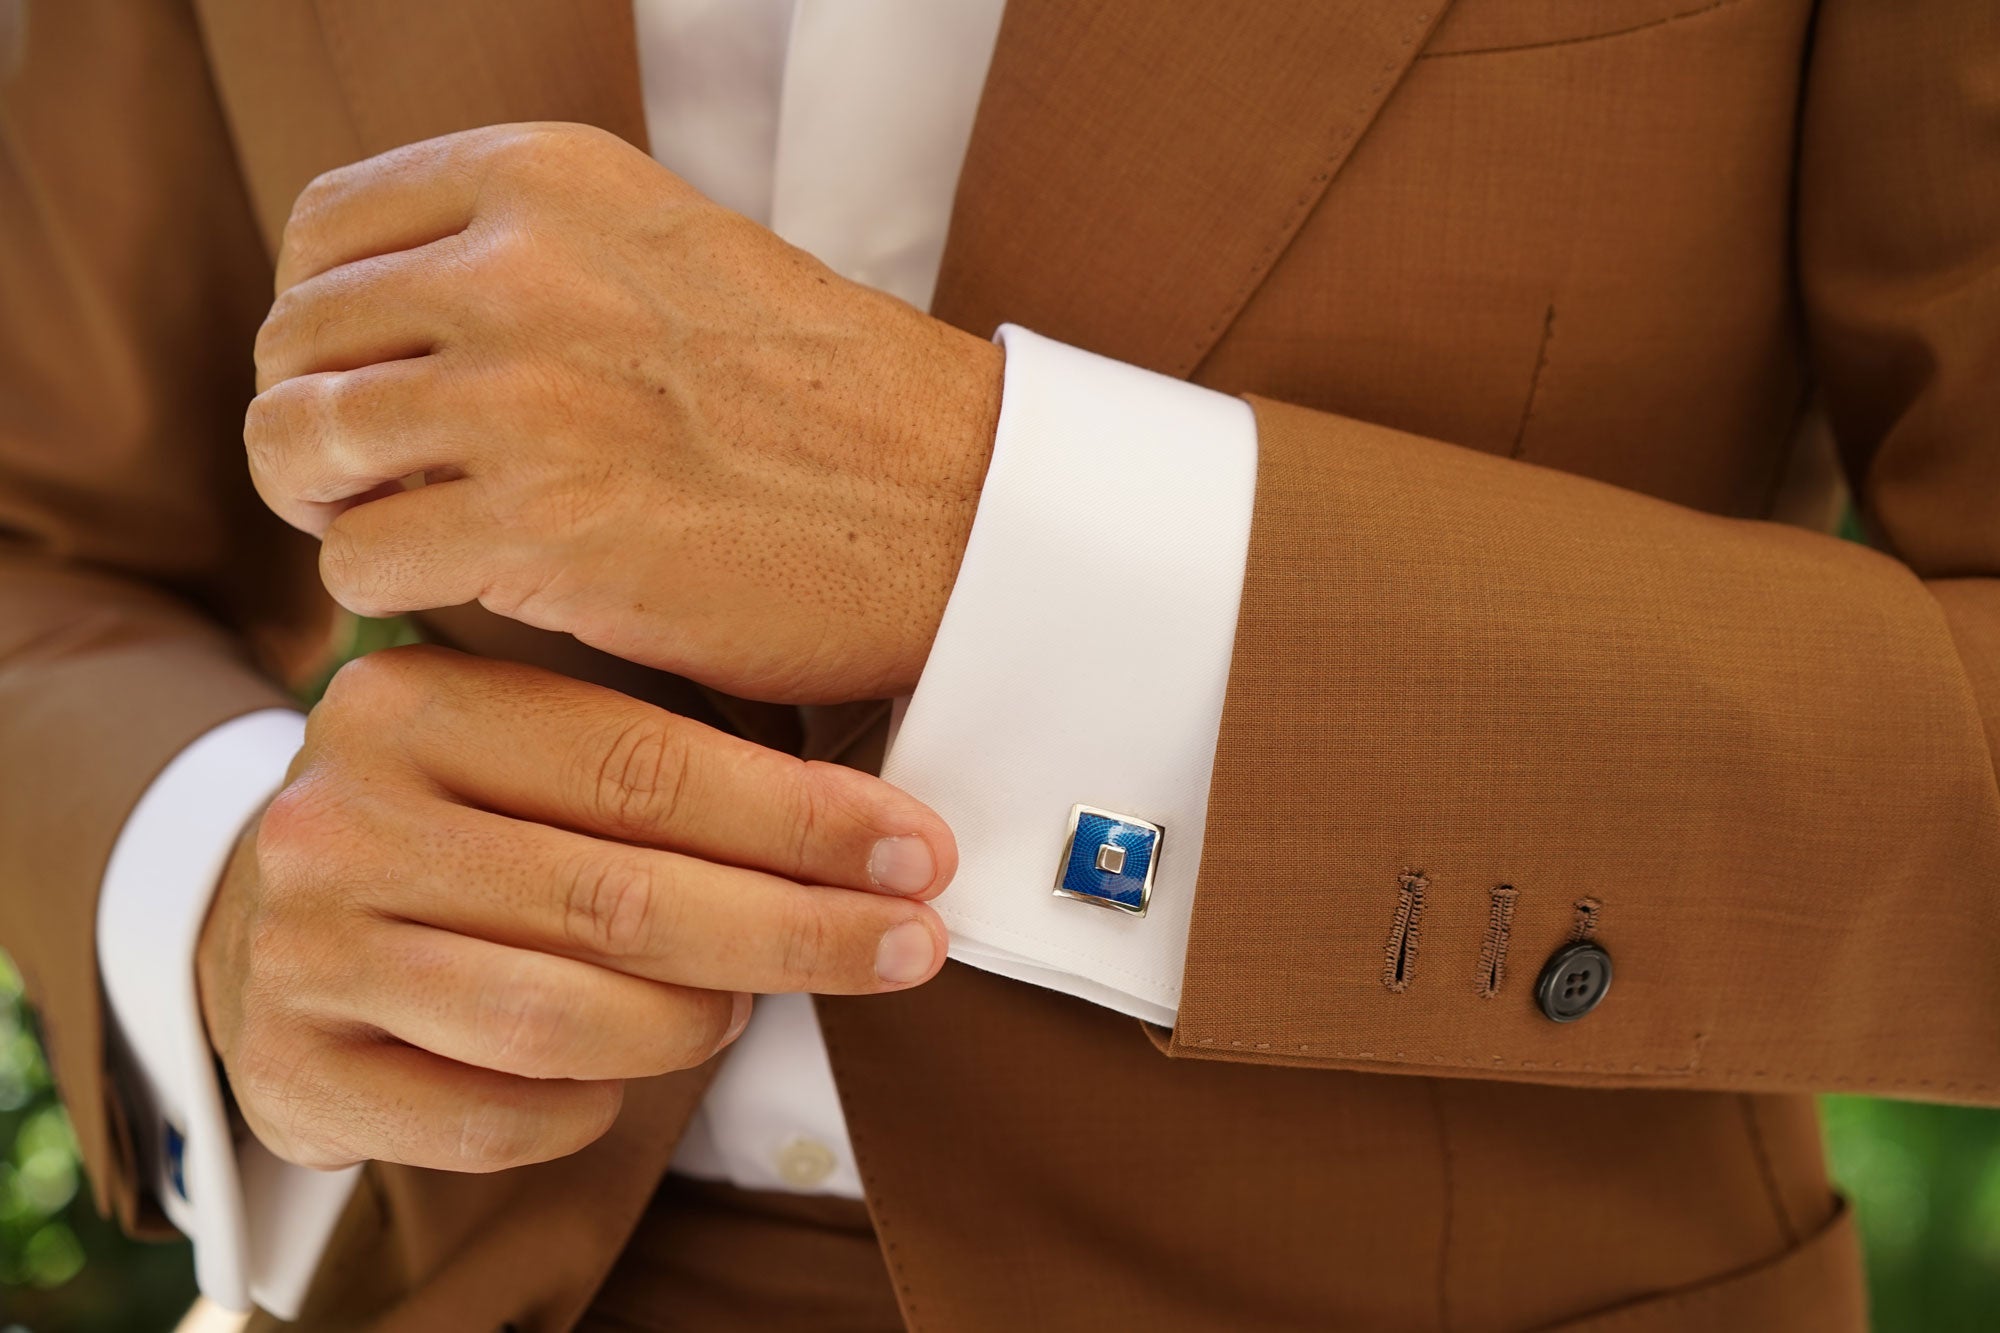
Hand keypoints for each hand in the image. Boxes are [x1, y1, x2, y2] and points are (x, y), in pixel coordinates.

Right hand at [196, 645, 954, 1172]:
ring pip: (564, 1020)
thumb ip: (666, 765)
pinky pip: (497, 1119)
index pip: (643, 767)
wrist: (262, 920)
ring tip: (739, 1006)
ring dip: (693, 1023)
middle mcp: (339, 820)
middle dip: (796, 930)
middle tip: (907, 946)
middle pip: (620, 899)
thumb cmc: (459, 826)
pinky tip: (619, 1075)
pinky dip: (589, 1108)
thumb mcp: (527, 746)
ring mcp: (305, 951)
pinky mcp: (294, 1072)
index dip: (802, 821)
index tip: (920, 853)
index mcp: (413, 704)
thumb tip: (879, 828)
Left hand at [245, 121, 1004, 703]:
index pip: (324, 233)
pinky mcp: (537, 529)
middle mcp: (517, 269)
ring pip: (299, 448)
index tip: (372, 384)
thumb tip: (388, 324)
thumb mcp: (667, 252)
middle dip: (319, 425)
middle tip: (383, 482)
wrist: (952, 504)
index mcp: (547, 179)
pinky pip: (360, 559)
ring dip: (335, 507)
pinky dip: (391, 587)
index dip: (326, 323)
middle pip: (295, 345)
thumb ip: (527, 258)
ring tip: (410, 533)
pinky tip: (471, 586)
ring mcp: (522, 399)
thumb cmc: (829, 399)